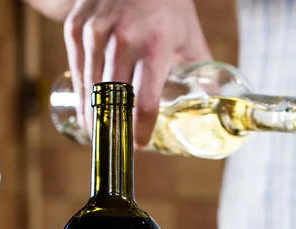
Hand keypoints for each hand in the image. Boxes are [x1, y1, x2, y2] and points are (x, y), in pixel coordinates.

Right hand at [64, 0, 211, 146]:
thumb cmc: (167, 6)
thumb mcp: (188, 36)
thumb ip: (202, 70)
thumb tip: (218, 100)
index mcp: (155, 47)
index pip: (144, 102)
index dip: (140, 129)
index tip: (139, 145)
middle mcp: (123, 41)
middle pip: (114, 101)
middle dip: (115, 129)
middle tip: (118, 148)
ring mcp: (96, 33)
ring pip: (92, 90)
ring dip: (94, 118)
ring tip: (100, 138)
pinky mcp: (77, 28)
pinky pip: (78, 71)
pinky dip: (82, 96)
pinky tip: (86, 114)